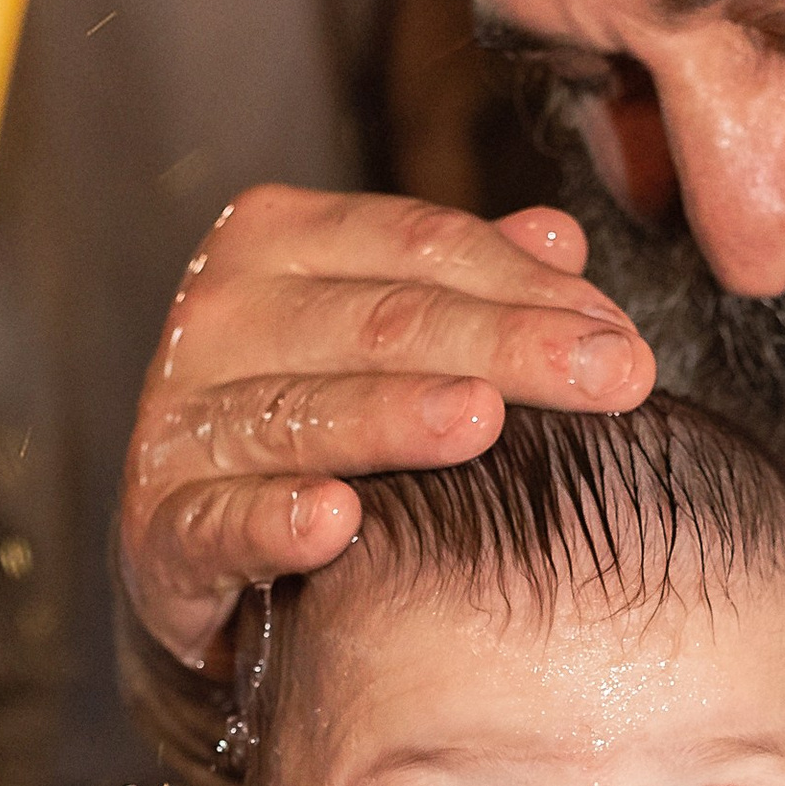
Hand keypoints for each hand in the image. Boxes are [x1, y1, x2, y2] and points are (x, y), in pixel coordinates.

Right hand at [120, 184, 656, 668]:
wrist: (206, 547)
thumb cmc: (322, 419)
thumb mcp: (390, 338)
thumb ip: (470, 284)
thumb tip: (560, 238)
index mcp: (280, 242)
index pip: (423, 247)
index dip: (532, 289)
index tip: (623, 339)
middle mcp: (221, 316)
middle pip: (384, 322)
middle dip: (510, 347)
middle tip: (616, 379)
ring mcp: (181, 420)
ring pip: (308, 413)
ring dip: (396, 417)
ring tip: (483, 420)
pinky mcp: (161, 527)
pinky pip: (222, 521)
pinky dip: (276, 521)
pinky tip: (337, 521)